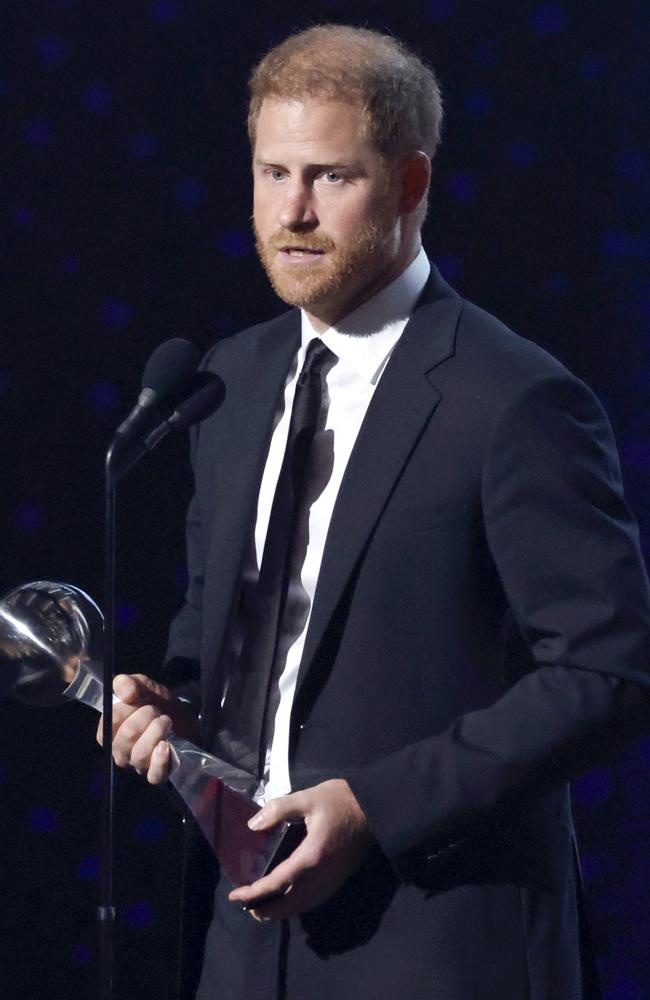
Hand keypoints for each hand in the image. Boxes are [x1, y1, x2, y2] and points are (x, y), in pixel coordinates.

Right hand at [96, 673, 199, 783]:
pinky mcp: (157, 775)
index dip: (125, 710)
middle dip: (146, 717)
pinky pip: (153, 775)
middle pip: (126, 737)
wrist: (186, 720)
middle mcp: (121, 752)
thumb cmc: (160, 706)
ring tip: (166, 722)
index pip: (107, 724)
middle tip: (157, 711)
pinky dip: (159, 760)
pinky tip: (166, 746)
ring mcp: (138, 765)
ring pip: (139, 754)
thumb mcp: (147, 689)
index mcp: (112, 732)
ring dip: (157, 731)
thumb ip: (132, 683)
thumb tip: (125, 690)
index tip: (139, 700)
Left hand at [228, 779, 372, 920]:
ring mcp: (333, 879)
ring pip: (304, 905)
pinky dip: (298, 905)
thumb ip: (279, 810)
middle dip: (267, 910)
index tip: (236, 896)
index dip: (255, 893)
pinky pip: (315, 900)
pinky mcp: (340, 877)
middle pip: (291, 904)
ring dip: (283, 911)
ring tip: (264, 907)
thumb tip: (253, 825)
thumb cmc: (342, 800)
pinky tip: (290, 898)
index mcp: (311, 856)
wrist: (377, 807)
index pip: (277, 883)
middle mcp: (322, 875)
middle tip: (247, 907)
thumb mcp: (308, 798)